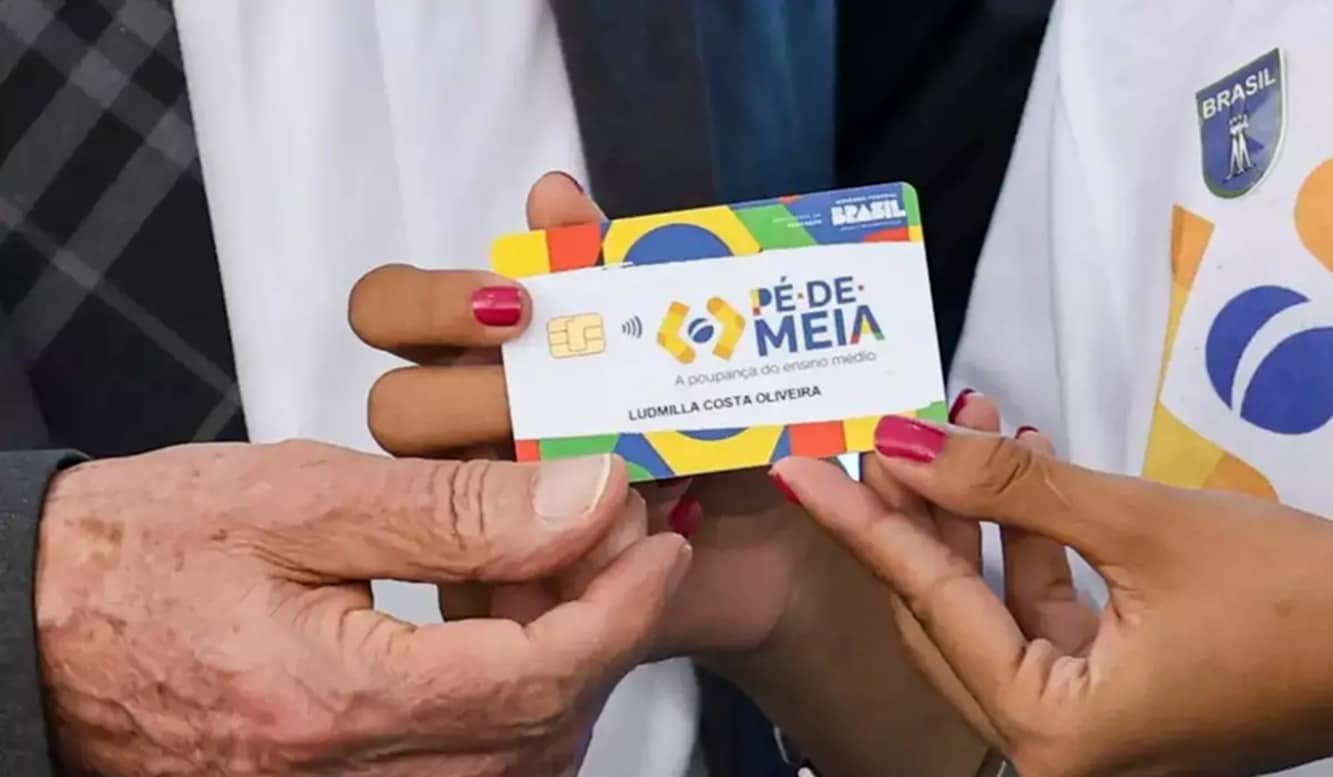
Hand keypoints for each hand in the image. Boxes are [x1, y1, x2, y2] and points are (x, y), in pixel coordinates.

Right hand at [37, 442, 689, 775]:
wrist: (31, 620)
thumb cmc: (135, 552)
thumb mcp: (297, 496)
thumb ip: (453, 508)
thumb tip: (582, 498)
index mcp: (335, 697)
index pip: (540, 676)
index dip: (623, 606)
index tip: (655, 538)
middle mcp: (341, 776)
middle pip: (542, 734)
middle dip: (604, 634)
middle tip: (612, 541)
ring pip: (513, 765)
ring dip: (562, 673)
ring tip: (552, 574)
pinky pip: (460, 773)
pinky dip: (507, 708)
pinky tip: (493, 632)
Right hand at [349, 171, 813, 656]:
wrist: (782, 535)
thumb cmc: (723, 426)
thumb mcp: (677, 337)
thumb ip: (609, 264)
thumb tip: (551, 191)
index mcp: (486, 357)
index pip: (390, 311)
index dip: (426, 301)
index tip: (513, 307)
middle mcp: (467, 435)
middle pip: (397, 411)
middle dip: (478, 402)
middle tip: (551, 405)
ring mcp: (480, 523)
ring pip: (437, 511)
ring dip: (531, 490)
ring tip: (632, 487)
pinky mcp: (511, 598)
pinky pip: (494, 590)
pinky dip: (570, 563)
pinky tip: (645, 540)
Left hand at [775, 398, 1332, 776]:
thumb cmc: (1299, 600)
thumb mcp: (1139, 526)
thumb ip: (1006, 484)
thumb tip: (899, 443)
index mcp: (1052, 735)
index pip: (927, 604)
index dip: (859, 523)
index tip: (798, 468)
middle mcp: (1056, 753)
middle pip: (947, 615)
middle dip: (919, 512)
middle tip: (882, 431)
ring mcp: (1086, 733)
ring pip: (991, 612)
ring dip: (980, 518)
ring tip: (971, 423)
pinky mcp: (1115, 702)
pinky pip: (1043, 621)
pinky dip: (1032, 549)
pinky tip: (1027, 472)